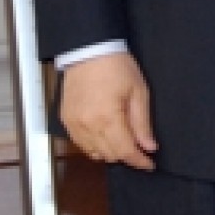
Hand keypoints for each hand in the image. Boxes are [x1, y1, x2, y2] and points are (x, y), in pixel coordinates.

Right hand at [60, 53, 157, 170]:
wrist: (88, 49)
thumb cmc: (116, 66)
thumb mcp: (138, 91)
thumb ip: (142, 123)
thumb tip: (149, 147)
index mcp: (108, 118)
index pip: (125, 152)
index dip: (139, 161)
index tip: (149, 165)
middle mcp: (87, 126)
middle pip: (110, 155)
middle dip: (126, 154)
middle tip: (138, 145)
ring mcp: (73, 125)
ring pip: (94, 153)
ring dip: (110, 151)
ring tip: (121, 137)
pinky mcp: (65, 120)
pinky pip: (81, 144)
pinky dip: (93, 144)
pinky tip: (103, 133)